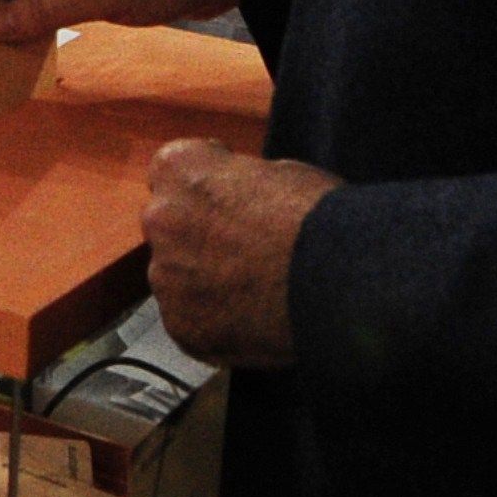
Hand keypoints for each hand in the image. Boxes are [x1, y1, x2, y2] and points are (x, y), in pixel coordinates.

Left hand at [143, 138, 337, 369]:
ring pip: (176, 275)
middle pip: (168, 224)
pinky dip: (212, 319)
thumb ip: (240, 183)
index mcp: (181, 170)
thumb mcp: (280, 172)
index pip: (169, 171)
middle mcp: (162, 219)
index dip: (201, 185)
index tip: (225, 197)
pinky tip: (249, 316)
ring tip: (250, 288)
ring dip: (201, 278)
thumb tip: (239, 198)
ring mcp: (167, 277)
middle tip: (241, 248)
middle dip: (195, 233)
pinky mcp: (181, 325)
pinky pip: (190, 318)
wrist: (334, 283)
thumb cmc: (315, 219)